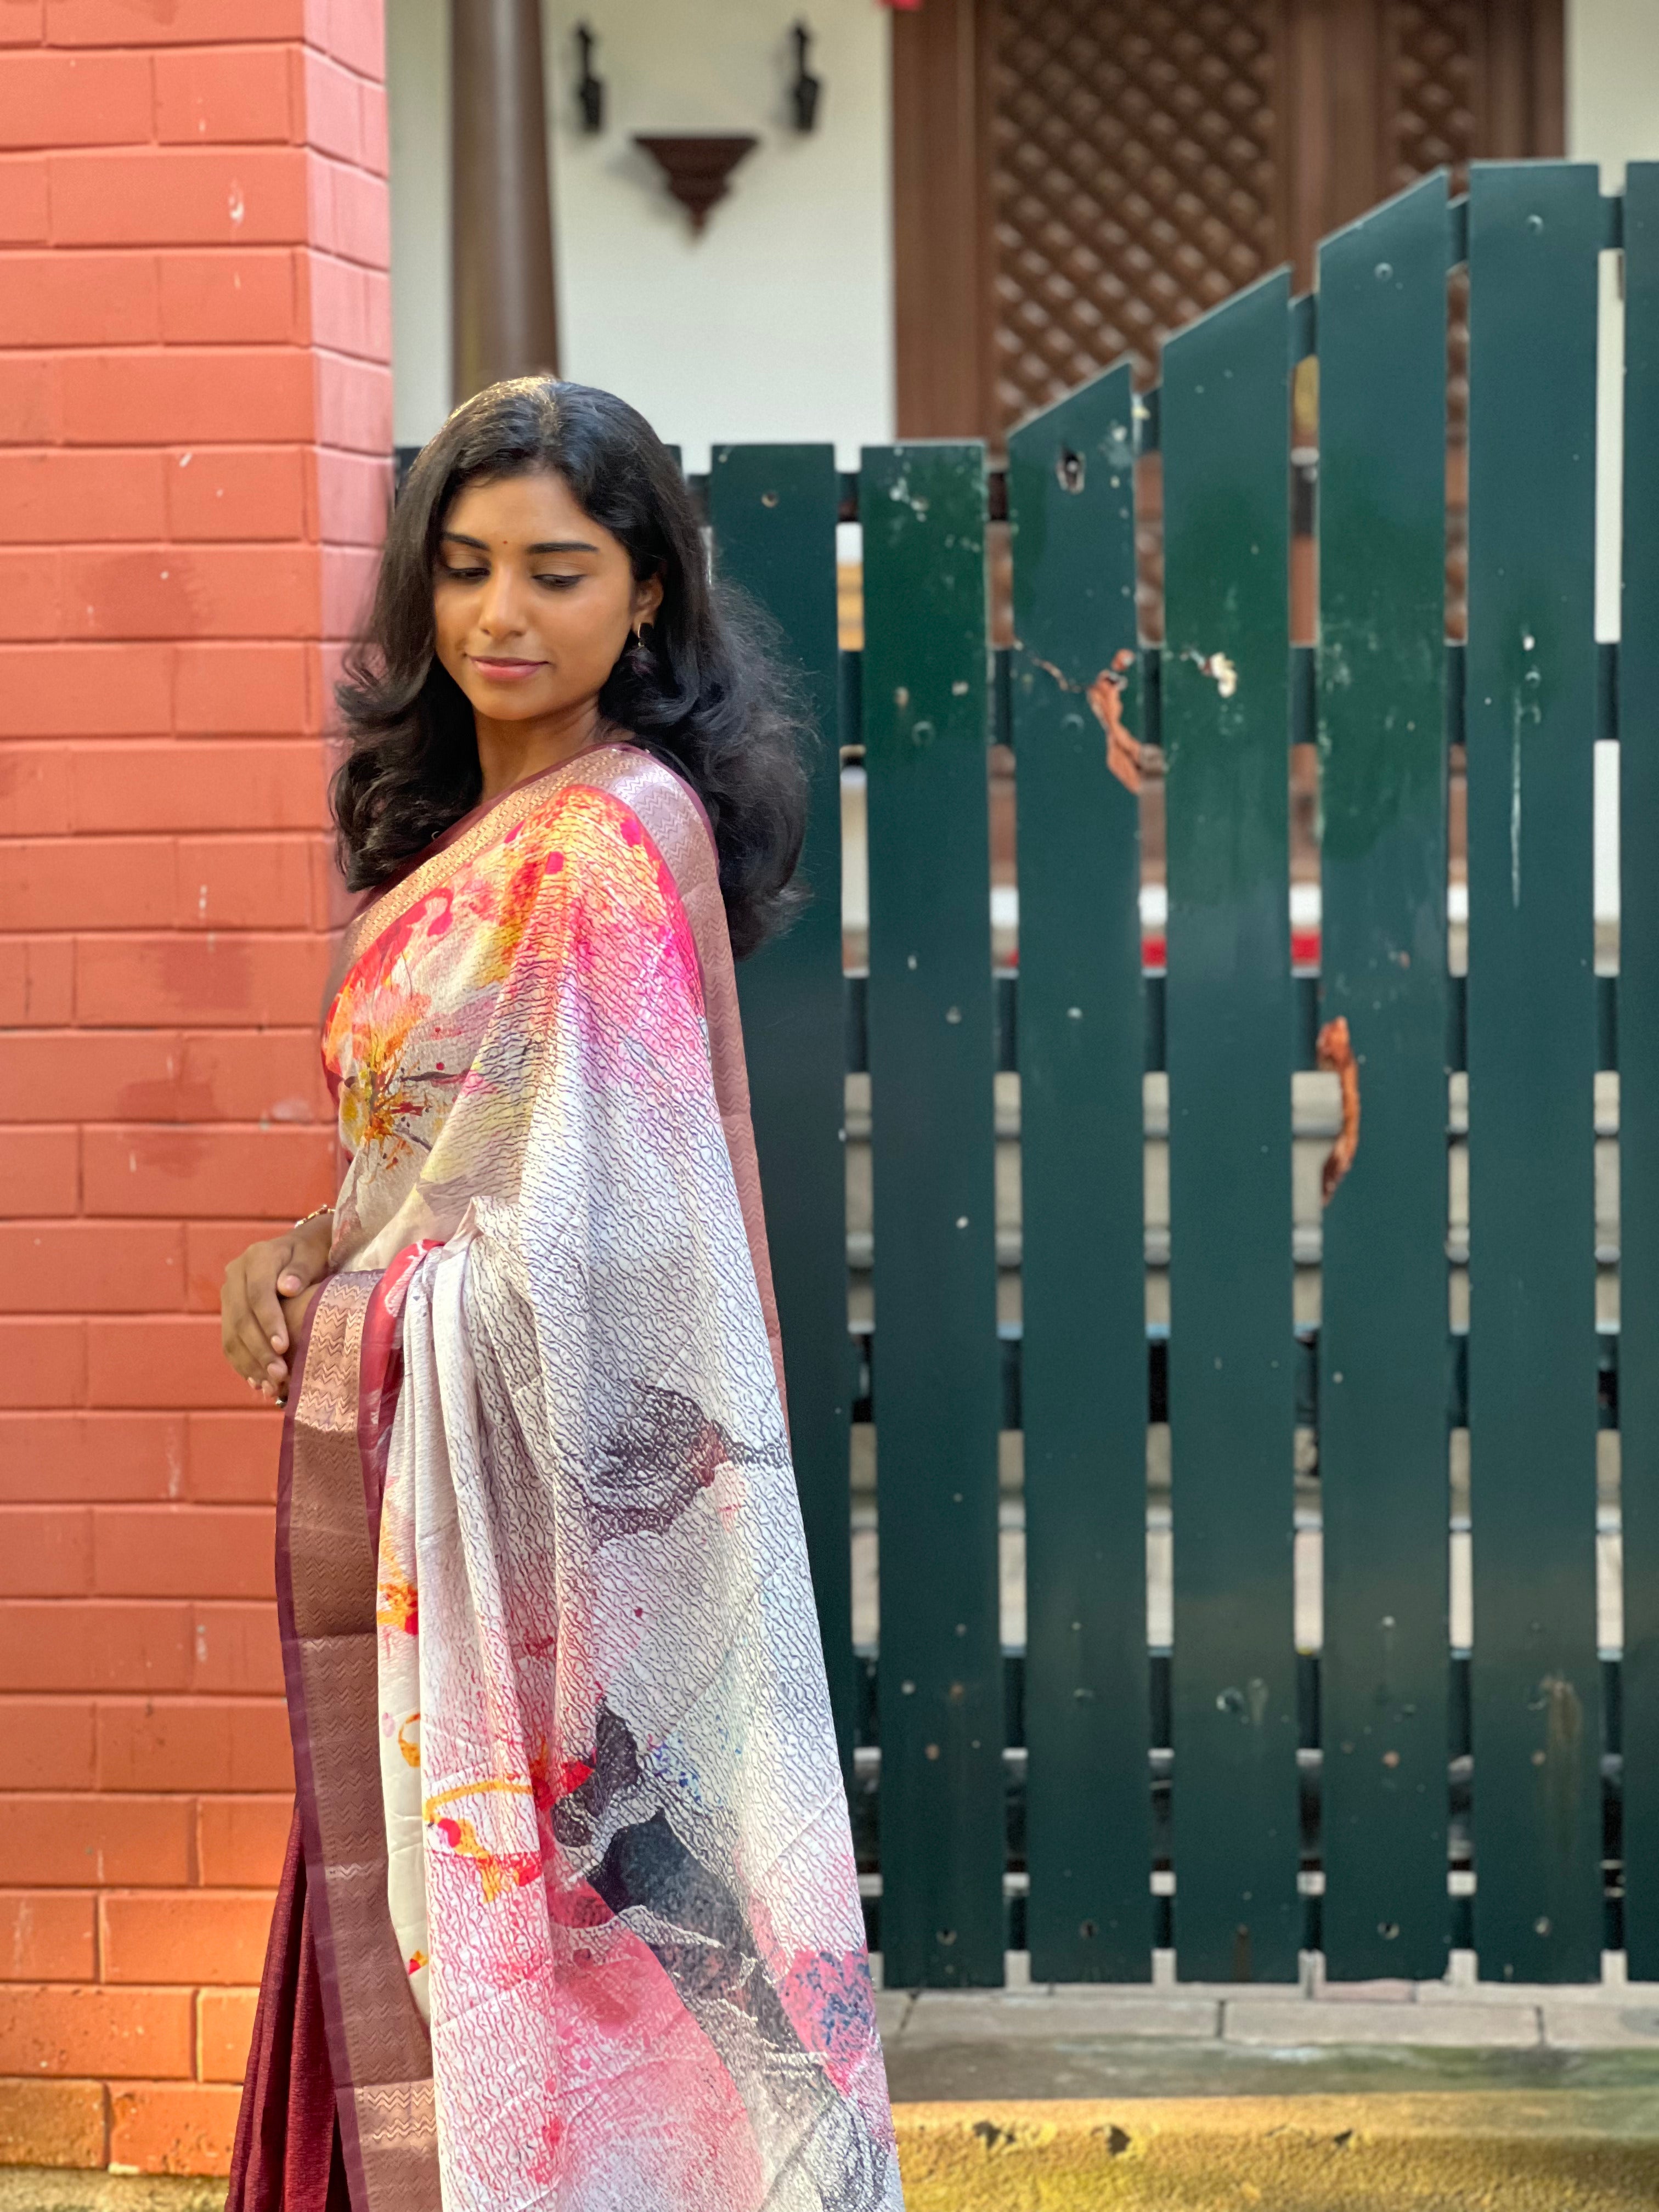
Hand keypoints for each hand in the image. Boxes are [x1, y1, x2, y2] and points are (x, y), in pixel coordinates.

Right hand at [220, 1212, 333, 1404]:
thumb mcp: (312, 1255)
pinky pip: (230, 1342)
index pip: (258, 1293)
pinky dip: (243, 1364)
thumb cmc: (313, 1253)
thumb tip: (287, 1288)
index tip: (282, 1346)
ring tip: (270, 1387)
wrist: (299, 1250)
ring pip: (232, 1334)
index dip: (268, 1321)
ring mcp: (229, 1295)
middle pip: (241, 1318)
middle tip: (279, 1375)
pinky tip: (258, 1383)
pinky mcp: (229, 1313)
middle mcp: (235, 1276)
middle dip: (259, 1350)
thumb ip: (301, 1270)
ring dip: (250, 1363)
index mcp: (256, 1258)